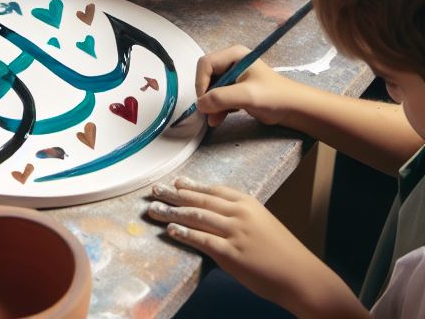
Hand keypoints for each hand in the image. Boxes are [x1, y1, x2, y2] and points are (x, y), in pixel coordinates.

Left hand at [148, 178, 365, 318]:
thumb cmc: (283, 253)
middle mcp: (239, 213)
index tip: (175, 181)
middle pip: (199, 200)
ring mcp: (235, 233)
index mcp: (247, 203)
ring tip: (154, 209)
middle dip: (174, 195)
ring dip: (172, 212)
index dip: (192, 186)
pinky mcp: (232, 253)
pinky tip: (171, 230)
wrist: (302, 276)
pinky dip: (185, 233)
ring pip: (196, 217)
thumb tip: (216, 213)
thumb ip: (240, 215)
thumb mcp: (262, 223)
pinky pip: (202, 240)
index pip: (213, 190)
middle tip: (154, 190)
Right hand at [195, 44, 302, 127]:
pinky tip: (218, 118)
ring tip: (214, 120)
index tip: (205, 101)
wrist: (295, 110)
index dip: (201, 82)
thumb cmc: (274, 97)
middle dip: (206, 95)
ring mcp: (233, 76)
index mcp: (234, 55)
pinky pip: (219, 96)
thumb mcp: (247, 96)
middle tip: (209, 112)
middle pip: (206, 76)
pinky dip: (217, 107)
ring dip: (211, 104)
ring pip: (211, 88)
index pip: (206, 64)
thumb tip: (199, 104)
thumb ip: (221, 98)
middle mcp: (231, 62)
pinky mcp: (236, 89)